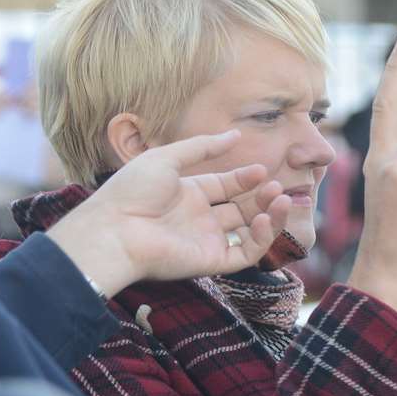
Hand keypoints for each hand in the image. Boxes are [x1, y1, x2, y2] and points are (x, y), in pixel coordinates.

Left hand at [47, 130, 290, 295]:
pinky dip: (262, 238)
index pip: (226, 186)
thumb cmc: (133, 191)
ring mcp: (206, 241)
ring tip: (281, 199)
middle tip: (276, 186)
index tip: (261, 169)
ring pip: (250, 232)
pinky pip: (245, 253)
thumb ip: (202, 147)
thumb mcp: (167, 158)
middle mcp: (200, 219)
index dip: (245, 178)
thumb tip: (235, 134)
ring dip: (271, 216)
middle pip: (242, 209)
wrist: (115, 229)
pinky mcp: (211, 261)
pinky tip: (266, 218)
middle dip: (263, 197)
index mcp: (188, 195)